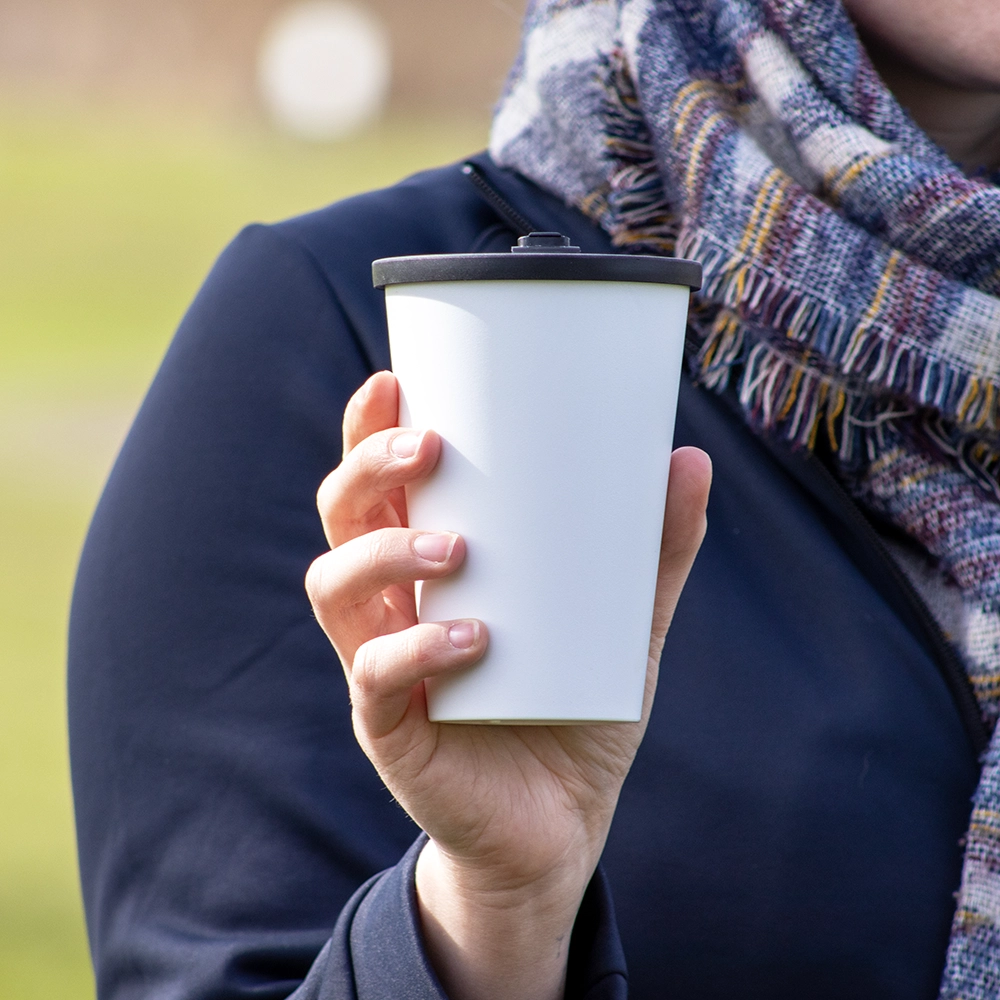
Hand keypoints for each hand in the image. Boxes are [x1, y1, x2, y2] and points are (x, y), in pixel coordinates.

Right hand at [306, 371, 711, 999]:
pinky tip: (470, 638)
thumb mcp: (625, 623)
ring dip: (384, 553)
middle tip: (429, 446)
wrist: (561, 825)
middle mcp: (391, 604)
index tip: (393, 379)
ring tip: (454, 545)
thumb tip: (688, 459)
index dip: (367, 429)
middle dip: (368, 469)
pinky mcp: (390, 728)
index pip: (377, 483)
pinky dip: (414, 650)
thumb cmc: (578, 706)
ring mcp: (380, 665)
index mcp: (429, 566)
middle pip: (341, 517)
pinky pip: (373, 677)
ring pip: (336, 587)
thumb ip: (653, 551)